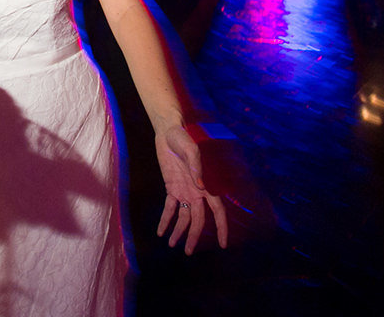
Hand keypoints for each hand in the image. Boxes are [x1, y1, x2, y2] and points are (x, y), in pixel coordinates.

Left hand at [154, 125, 228, 253]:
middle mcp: (197, 191)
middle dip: (193, 237)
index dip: (221, 228)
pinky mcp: (171, 188)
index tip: (222, 245)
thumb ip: (196, 166)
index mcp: (207, 184)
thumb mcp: (191, 149)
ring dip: (178, 231)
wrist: (168, 131)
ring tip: (172, 244)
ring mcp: (184, 191)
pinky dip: (166, 220)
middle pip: (198, 220)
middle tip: (188, 252)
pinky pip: (169, 208)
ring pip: (184, 217)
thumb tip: (200, 186)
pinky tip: (161, 232)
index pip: (217, 212)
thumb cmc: (183, 138)